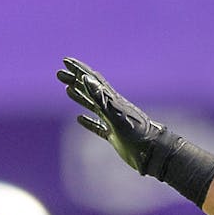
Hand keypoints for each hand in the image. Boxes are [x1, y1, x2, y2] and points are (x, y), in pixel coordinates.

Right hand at [57, 58, 173, 176]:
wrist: (154, 153)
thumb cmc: (138, 134)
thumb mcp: (116, 115)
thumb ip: (101, 98)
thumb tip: (86, 78)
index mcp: (114, 101)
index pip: (94, 81)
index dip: (79, 70)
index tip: (65, 61)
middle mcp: (113, 109)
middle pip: (91, 91)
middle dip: (75, 81)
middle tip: (59, 73)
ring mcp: (114, 122)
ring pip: (93, 106)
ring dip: (80, 97)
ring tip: (67, 89)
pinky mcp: (115, 136)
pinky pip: (98, 127)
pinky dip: (88, 122)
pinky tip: (80, 119)